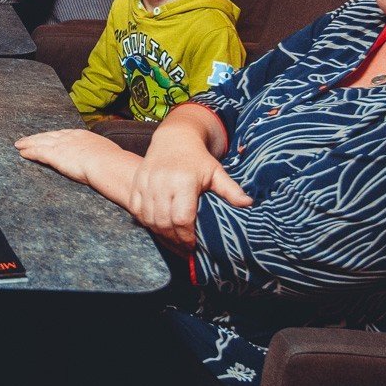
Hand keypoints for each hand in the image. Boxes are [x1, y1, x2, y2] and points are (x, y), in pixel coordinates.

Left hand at [15, 128, 112, 186]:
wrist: (108, 163)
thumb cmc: (112, 162)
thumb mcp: (107, 153)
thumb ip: (101, 154)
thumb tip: (107, 159)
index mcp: (83, 135)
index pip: (64, 134)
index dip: (53, 136)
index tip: (48, 137)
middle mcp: (70, 137)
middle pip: (49, 135)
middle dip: (37, 137)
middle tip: (27, 138)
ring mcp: (61, 145)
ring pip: (40, 142)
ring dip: (29, 143)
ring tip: (19, 144)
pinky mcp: (54, 155)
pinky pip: (38, 152)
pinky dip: (29, 152)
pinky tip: (22, 153)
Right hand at [127, 123, 251, 252]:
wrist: (173, 138)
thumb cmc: (198, 159)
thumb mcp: (216, 171)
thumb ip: (230, 190)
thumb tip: (249, 204)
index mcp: (184, 181)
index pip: (181, 218)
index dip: (186, 236)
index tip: (194, 245)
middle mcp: (162, 182)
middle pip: (164, 222)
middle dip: (174, 239)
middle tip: (184, 247)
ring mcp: (147, 183)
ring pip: (149, 219)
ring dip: (160, 234)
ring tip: (173, 240)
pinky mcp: (137, 184)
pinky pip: (137, 210)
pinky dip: (147, 222)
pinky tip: (159, 228)